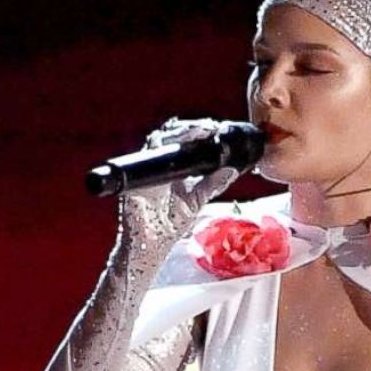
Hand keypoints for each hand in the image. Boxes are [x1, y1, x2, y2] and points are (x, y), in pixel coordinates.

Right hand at [118, 117, 242, 262]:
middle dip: (194, 127)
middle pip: (174, 135)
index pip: (185, 142)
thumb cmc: (168, 225)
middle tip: (213, 127)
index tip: (218, 130)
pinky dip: (165, 142)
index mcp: (174, 169)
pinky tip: (181, 140)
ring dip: (183, 131)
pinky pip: (150, 150)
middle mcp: (161, 165)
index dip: (200, 133)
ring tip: (203, 130)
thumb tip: (232, 171)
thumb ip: (212, 185)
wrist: (150, 243)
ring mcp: (149, 167)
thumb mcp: (196, 201)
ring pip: (163, 137)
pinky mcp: (139, 173)